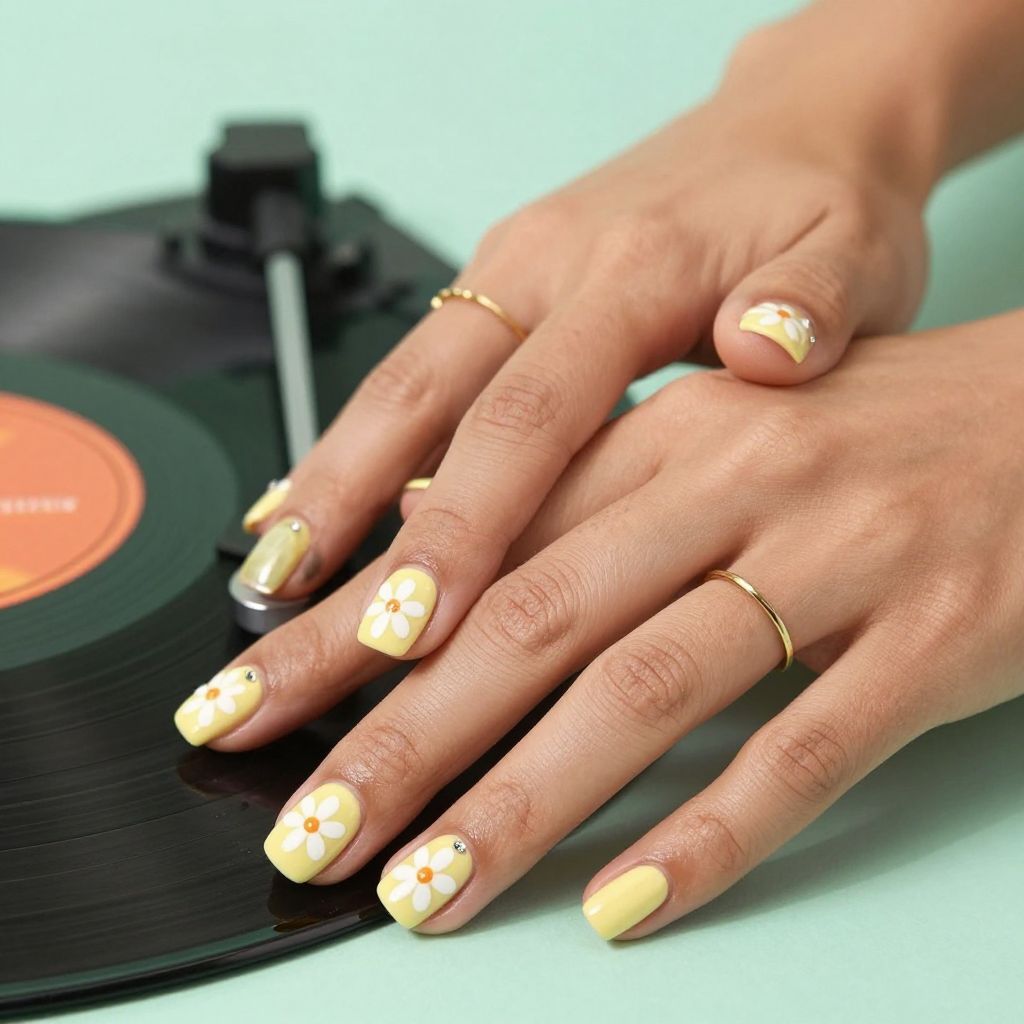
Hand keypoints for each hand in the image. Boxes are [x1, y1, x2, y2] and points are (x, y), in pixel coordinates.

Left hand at [182, 309, 1023, 937]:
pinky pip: (804, 754)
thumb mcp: (718, 429)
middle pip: (531, 623)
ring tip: (422, 888)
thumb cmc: (870, 429)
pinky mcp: (928, 642)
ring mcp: (834, 564)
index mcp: (670, 433)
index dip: (353, 629)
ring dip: (523, 803)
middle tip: (305, 828)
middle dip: (400, 736)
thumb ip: (586, 492)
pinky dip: (710, 836)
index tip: (258, 702)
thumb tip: (440, 543)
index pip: (477, 540)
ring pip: (645, 694)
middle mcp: (735, 486)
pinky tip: (624, 904)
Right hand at [228, 18, 929, 665]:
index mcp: (633, 268)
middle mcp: (551, 264)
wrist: (799, 125)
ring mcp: (516, 273)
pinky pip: (420, 374)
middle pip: (424, 399)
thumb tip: (764, 346)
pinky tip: (316, 504)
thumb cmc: (823, 202)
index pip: (528, 416)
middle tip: (280, 613)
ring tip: (266, 573)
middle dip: (344, 514)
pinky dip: (359, 446)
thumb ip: (814, 303)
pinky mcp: (506, 288)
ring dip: (324, 481)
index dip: (461, 527)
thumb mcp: (854, 251)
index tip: (408, 622)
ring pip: (399, 385)